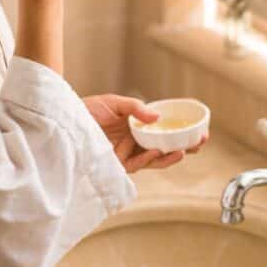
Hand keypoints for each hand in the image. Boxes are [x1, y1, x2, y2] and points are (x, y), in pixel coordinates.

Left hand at [82, 94, 207, 173]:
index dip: (182, 133)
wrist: (66, 121)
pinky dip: (148, 159)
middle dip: (184, 148)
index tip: (200, 130)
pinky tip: (157, 153)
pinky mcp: (117, 164)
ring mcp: (127, 153)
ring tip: (182, 151)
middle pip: (165, 148)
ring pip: (154, 160)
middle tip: (200, 143)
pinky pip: (136, 164)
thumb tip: (157, 117)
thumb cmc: (88, 110)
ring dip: (169, 157)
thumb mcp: (114, 103)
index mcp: (138, 126)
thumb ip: (136, 108)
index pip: (165, 132)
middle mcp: (136, 141)